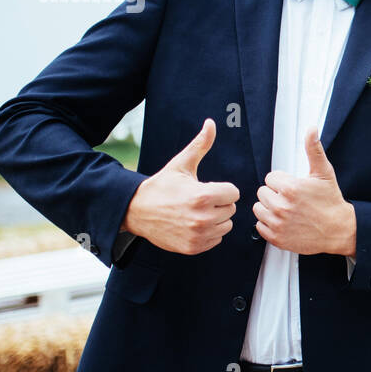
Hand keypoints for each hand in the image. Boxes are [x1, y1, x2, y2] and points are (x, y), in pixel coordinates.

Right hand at [121, 118, 239, 254]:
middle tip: (199, 200)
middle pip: (231, 209)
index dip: (222, 188)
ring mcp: (198, 235)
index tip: (207, 188)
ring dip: (216, 219)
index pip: (234, 193)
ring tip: (196, 212)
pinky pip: (217, 240)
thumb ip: (200, 145)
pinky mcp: (194, 248)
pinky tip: (193, 224)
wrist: (136, 211)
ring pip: (226, 225)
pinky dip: (209, 233)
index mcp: (202, 196)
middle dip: (219, 203)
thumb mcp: (181, 164)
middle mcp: (203, 218)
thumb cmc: (162, 186)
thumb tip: (211, 123)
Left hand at [254, 127, 355, 255]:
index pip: (270, 178)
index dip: (282, 181)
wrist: (339, 230)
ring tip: (286, 210)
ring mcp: (278, 223)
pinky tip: (283, 222)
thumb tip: (312, 129)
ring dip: (269, 208)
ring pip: (259, 209)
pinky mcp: (276, 238)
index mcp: (290, 188)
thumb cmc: (331, 202)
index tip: (293, 187)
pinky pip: (259, 227)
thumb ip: (314, 149)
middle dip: (275, 194)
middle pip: (262, 193)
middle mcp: (281, 206)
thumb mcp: (324, 173)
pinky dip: (268, 224)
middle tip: (291, 199)